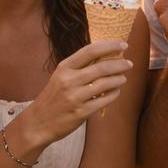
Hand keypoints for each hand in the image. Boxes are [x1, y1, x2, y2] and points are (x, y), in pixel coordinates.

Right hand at [17, 41, 132, 147]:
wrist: (38, 122)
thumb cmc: (53, 97)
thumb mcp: (60, 77)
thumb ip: (79, 67)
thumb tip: (105, 56)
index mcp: (64, 68)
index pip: (90, 51)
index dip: (110, 46)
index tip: (123, 44)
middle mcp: (69, 80)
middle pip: (101, 67)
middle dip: (119, 64)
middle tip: (129, 63)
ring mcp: (75, 97)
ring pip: (105, 84)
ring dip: (118, 79)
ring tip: (123, 78)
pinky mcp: (81, 112)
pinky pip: (104, 100)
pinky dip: (114, 94)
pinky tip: (116, 91)